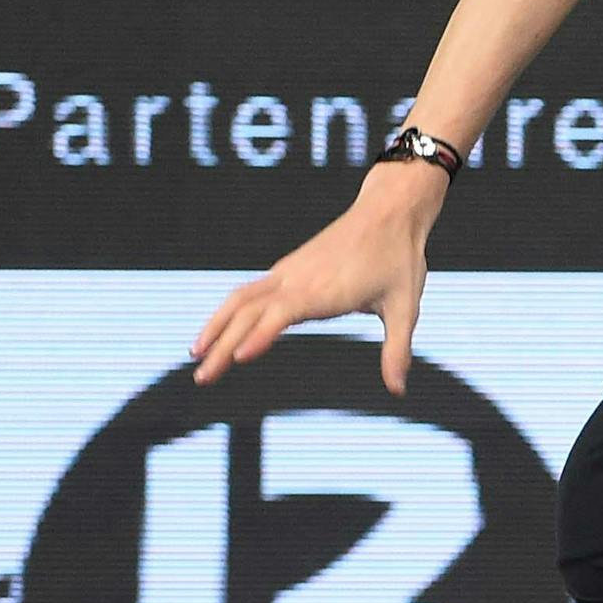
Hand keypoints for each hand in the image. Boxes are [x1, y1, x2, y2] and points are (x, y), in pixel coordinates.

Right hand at [188, 162, 444, 392]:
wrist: (389, 212)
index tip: (238, 358)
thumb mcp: (406, 308)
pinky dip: (228, 312)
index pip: (282, 313)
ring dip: (216, 326)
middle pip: (248, 311)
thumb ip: (397, 351)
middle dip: (221, 345)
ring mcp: (288, 273)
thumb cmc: (398, 259)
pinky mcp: (287, 270)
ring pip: (240, 299)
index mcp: (323, 289)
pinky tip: (220, 332)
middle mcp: (297, 279)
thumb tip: (398, 390)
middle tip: (201, 380)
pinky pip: (249, 292)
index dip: (260, 335)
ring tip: (196, 355)